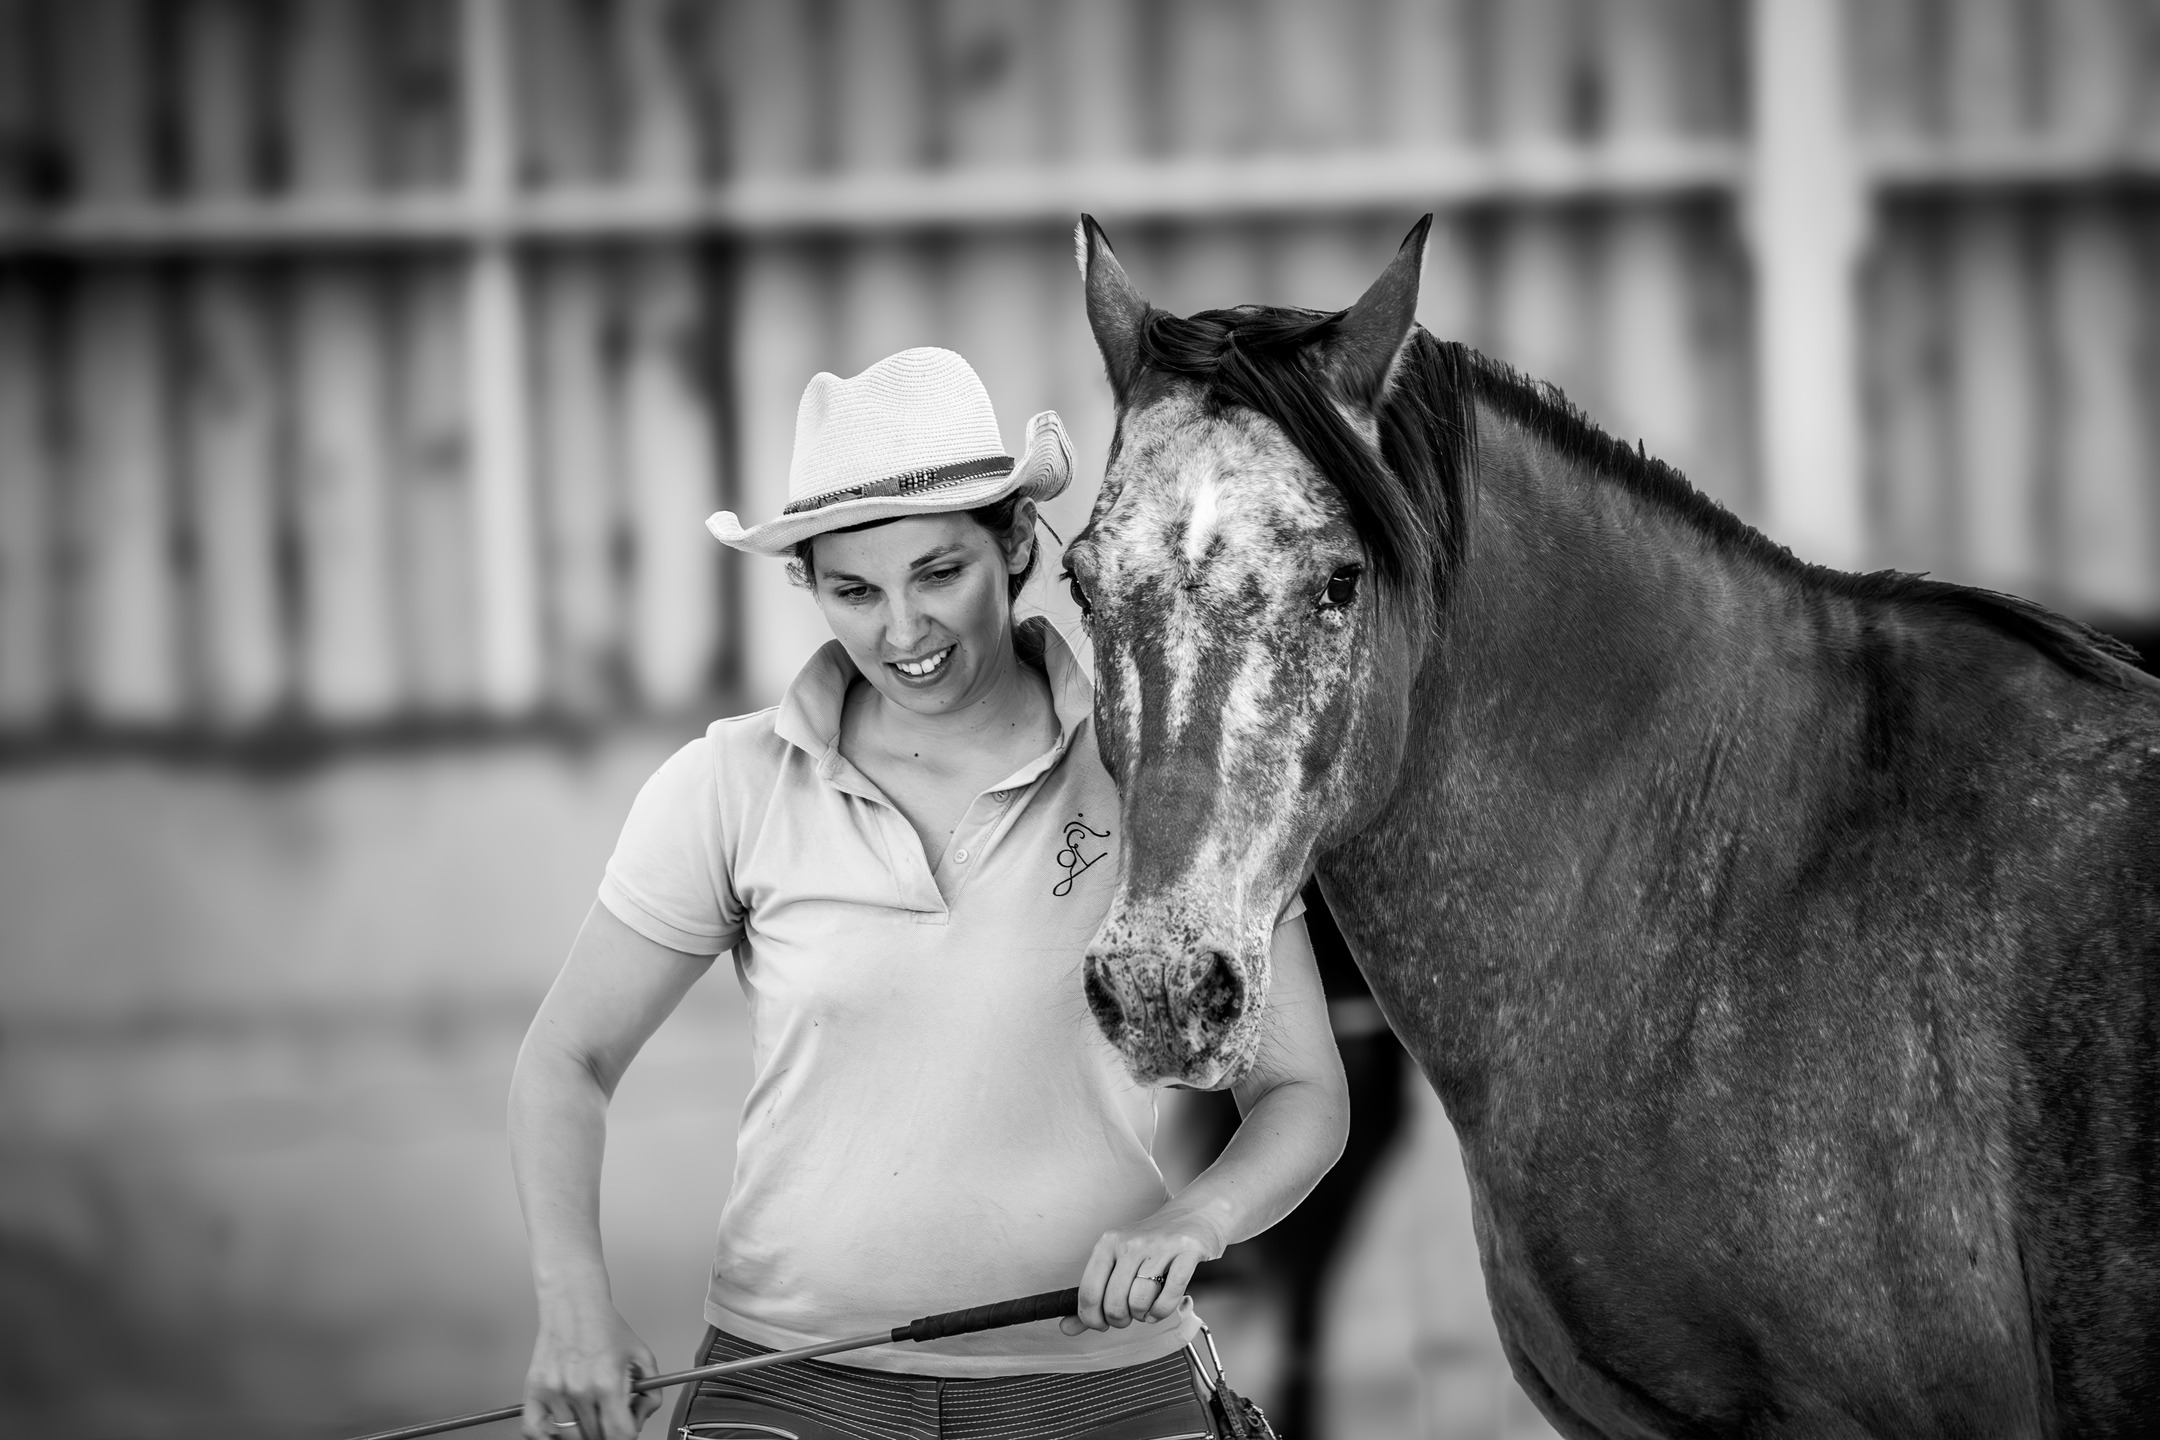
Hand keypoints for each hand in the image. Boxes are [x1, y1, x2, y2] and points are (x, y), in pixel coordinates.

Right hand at [522, 1298, 659, 1439]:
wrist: (574, 1304)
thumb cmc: (605, 1327)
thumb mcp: (642, 1355)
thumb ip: (651, 1393)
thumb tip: (640, 1417)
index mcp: (608, 1382)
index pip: (620, 1434)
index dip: (628, 1435)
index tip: (627, 1429)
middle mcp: (580, 1390)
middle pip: (596, 1437)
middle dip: (607, 1431)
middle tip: (610, 1415)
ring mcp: (554, 1392)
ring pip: (570, 1437)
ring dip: (583, 1432)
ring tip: (590, 1414)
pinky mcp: (534, 1389)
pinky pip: (533, 1430)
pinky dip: (546, 1436)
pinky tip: (559, 1428)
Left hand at [1060, 1201, 1226, 1334]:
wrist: (1194, 1216)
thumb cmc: (1151, 1245)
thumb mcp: (1118, 1260)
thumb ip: (1093, 1295)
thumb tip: (1067, 1328)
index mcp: (1109, 1243)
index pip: (1088, 1292)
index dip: (1091, 1319)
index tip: (1100, 1324)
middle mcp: (1131, 1243)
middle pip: (1113, 1303)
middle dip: (1119, 1320)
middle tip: (1127, 1316)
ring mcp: (1160, 1247)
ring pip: (1139, 1302)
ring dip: (1141, 1316)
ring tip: (1145, 1308)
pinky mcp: (1186, 1254)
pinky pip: (1168, 1298)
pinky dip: (1161, 1312)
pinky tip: (1159, 1307)